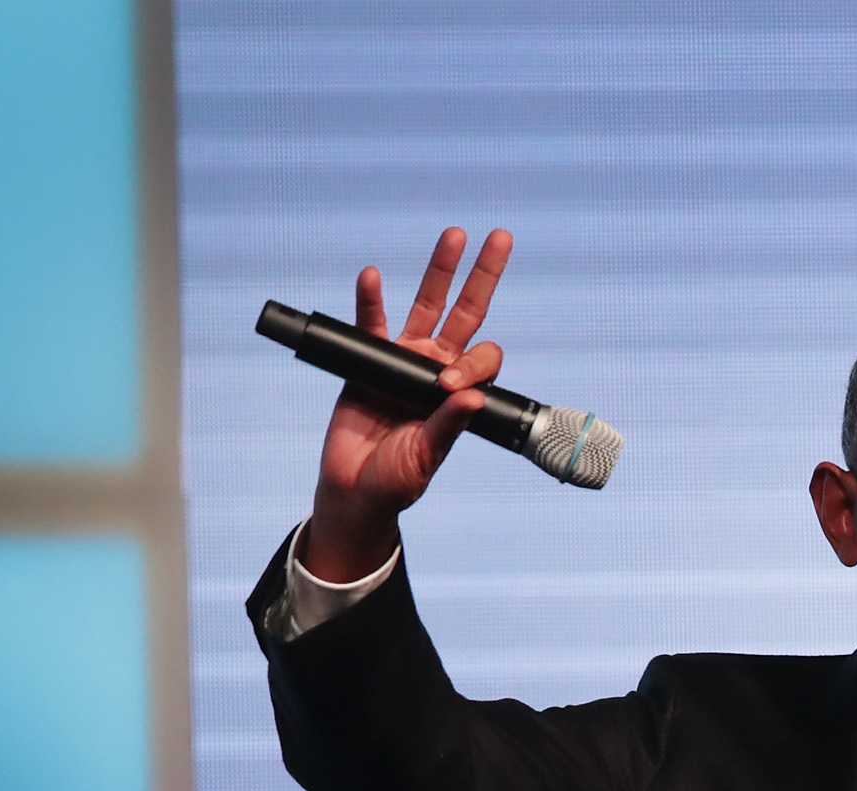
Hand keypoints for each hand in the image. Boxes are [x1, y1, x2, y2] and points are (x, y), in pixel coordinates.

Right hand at [299, 227, 511, 582]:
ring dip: (439, 271)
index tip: (449, 387)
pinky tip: (371, 275)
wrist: (356, 487)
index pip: (482, 359)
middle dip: (482, 276)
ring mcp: (405, 359)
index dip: (474, 364)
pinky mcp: (369, 359)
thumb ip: (448, 426)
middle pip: (466, 312)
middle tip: (500, 238)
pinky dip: (370, 299)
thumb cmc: (398, 478)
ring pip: (426, 305)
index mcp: (462, 391)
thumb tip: (470, 397)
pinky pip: (371, 323)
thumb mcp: (428, 455)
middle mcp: (438, 367)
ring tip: (454, 236)